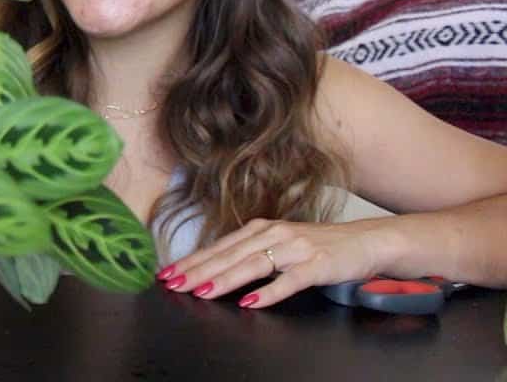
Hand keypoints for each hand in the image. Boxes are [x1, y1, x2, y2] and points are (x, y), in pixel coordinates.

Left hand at [155, 218, 400, 308]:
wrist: (366, 241)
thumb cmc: (318, 246)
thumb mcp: (279, 244)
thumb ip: (250, 254)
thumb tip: (215, 268)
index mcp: (260, 229)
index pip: (218, 247)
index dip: (191, 261)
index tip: (167, 273)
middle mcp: (273, 234)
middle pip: (229, 255)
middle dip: (197, 271)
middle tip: (173, 284)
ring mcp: (295, 249)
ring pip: (252, 265)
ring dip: (224, 279)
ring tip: (201, 291)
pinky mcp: (316, 265)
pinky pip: (289, 281)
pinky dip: (268, 292)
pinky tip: (250, 302)